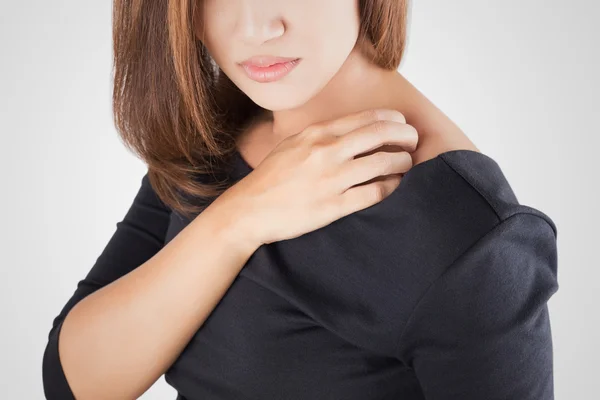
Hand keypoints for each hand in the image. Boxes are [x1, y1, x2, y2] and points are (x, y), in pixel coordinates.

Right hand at [216, 108, 417, 245]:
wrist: (249, 210)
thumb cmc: (270, 177)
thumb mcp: (291, 144)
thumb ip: (320, 134)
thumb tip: (351, 129)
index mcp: (317, 134)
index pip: (367, 118)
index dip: (393, 119)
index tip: (402, 124)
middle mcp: (327, 151)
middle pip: (381, 134)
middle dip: (406, 136)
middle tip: (414, 142)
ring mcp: (332, 179)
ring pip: (384, 163)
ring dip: (403, 162)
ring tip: (407, 164)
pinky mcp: (334, 206)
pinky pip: (375, 192)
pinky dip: (391, 187)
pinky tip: (395, 185)